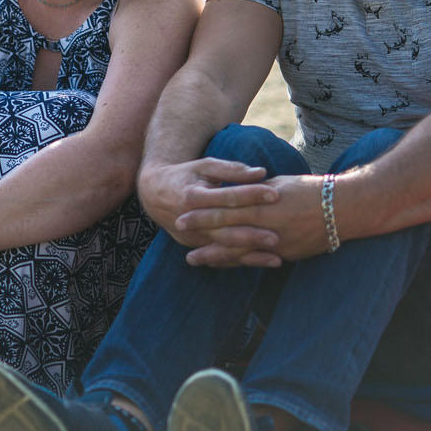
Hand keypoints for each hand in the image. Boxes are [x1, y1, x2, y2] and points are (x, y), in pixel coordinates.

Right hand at [139, 157, 283, 267]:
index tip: (275, 194)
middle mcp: (189, 219)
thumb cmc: (186, 175)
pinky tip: (262, 264)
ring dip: (250, 255)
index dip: (250, 194)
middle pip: (223, 229)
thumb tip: (261, 172)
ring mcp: (190, 236)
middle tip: (276, 237)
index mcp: (192, 195)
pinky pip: (219, 257)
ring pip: (223, 248)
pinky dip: (241, 261)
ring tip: (276, 259)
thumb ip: (232, 169)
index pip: (226, 196)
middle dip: (250, 235)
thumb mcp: (205, 166)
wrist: (155, 194)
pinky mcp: (193, 246)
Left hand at [172, 172, 336, 266]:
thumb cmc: (311, 190)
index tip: (183, 208)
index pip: (227, 205)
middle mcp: (267, 223)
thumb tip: (235, 193)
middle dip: (202, 230)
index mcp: (264, 202)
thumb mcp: (279, 185)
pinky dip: (236, 263)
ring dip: (213, 255)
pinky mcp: (284, 254)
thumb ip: (256, 192)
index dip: (204, 208)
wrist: (344, 209)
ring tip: (192, 259)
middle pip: (227, 228)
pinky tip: (221, 266)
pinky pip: (254, 261)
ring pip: (237, 250)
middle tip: (179, 230)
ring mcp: (275, 242)